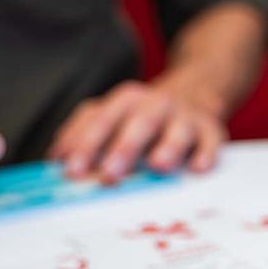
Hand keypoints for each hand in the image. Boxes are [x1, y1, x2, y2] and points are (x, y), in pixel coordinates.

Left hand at [47, 76, 226, 181]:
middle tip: (109, 176)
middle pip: (138, 123)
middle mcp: (155, 104)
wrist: (195, 92)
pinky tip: (197, 168)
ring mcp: (185, 116)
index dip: (85, 144)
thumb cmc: (144, 116)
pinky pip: (211, 141)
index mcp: (125, 100)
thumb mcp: (113, 116)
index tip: (72, 170)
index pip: (101, 119)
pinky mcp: (211, 130)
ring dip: (168, 146)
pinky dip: (205, 153)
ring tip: (158, 165)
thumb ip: (84, 134)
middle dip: (123, 148)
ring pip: (177, 129)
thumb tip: (56, 161)